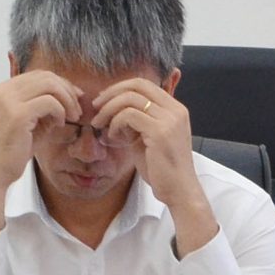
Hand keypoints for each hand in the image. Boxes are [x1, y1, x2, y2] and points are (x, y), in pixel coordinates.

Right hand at [0, 71, 81, 239]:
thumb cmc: (12, 150)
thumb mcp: (29, 122)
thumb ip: (43, 106)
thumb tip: (69, 94)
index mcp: (3, 89)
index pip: (39, 75)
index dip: (61, 84)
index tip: (74, 99)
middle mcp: (3, 90)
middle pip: (46, 77)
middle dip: (67, 91)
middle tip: (76, 110)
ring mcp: (8, 101)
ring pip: (50, 85)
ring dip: (67, 101)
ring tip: (71, 118)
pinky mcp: (18, 114)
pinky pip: (50, 102)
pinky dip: (60, 111)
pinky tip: (59, 125)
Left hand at [90, 78, 215, 248]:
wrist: (178, 191)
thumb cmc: (161, 167)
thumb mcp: (148, 136)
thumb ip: (138, 118)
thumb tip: (113, 104)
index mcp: (175, 108)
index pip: (144, 84)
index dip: (120, 88)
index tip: (104, 100)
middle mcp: (176, 110)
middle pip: (137, 85)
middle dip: (111, 93)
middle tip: (96, 107)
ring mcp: (170, 120)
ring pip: (130, 99)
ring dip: (109, 110)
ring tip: (100, 125)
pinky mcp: (160, 132)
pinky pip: (128, 116)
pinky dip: (115, 124)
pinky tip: (114, 137)